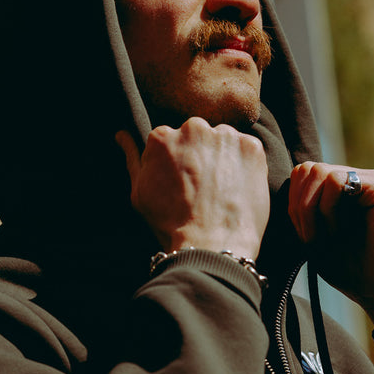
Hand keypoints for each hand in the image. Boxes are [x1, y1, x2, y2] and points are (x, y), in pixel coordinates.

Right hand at [116, 119, 269, 259]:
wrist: (212, 245)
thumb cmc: (171, 223)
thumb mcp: (140, 193)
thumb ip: (132, 158)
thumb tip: (122, 135)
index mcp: (162, 137)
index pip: (169, 140)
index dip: (174, 164)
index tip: (180, 183)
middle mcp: (193, 128)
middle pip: (196, 135)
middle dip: (198, 154)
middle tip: (202, 187)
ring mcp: (225, 136)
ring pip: (222, 141)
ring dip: (222, 157)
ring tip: (221, 189)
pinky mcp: (251, 147)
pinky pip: (246, 149)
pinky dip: (243, 164)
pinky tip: (236, 188)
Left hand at [288, 162, 373, 329]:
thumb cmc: (347, 267)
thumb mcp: (312, 233)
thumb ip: (302, 205)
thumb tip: (292, 175)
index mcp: (344, 186)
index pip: (303, 173)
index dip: (294, 202)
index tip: (304, 235)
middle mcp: (360, 177)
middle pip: (308, 169)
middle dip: (300, 206)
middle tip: (312, 237)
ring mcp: (373, 178)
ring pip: (319, 172)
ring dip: (312, 209)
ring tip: (327, 235)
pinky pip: (337, 180)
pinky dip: (328, 207)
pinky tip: (338, 230)